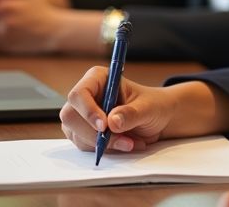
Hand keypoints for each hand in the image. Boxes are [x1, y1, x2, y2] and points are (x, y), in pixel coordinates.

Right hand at [60, 67, 177, 153]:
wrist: (158, 120)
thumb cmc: (153, 105)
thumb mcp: (148, 108)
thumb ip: (132, 113)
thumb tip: (112, 121)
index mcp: (98, 79)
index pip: (79, 94)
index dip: (87, 111)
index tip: (104, 126)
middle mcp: (86, 96)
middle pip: (70, 117)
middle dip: (95, 133)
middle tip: (123, 140)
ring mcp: (82, 115)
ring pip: (76, 134)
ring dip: (103, 144)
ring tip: (131, 141)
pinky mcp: (83, 132)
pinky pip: (84, 145)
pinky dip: (104, 149)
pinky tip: (125, 143)